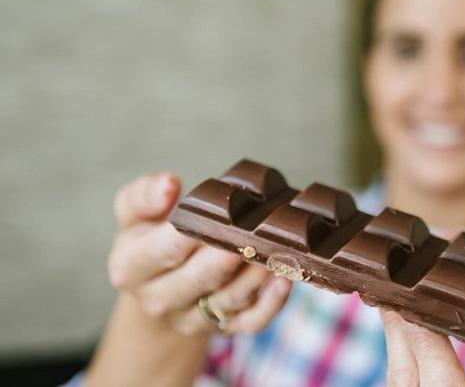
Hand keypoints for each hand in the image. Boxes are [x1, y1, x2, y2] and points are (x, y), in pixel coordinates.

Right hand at [108, 172, 291, 335]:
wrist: (160, 285)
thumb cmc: (151, 237)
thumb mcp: (135, 212)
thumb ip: (145, 195)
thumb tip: (168, 184)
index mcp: (130, 268)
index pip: (163, 251)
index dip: (190, 234)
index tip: (215, 214)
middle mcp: (159, 300)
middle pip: (199, 278)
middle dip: (228, 255)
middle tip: (252, 232)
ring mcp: (193, 319)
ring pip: (230, 299)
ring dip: (255, 275)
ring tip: (275, 249)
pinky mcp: (224, 328)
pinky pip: (251, 322)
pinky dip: (272, 303)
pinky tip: (285, 278)